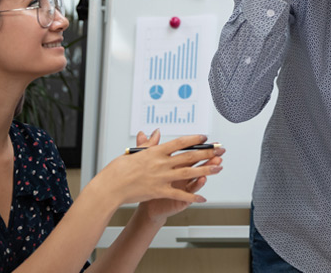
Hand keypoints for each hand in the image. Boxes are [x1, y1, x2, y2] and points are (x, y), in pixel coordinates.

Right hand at [93, 133, 223, 211]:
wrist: (110, 188)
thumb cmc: (118, 170)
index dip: (194, 139)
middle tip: (220, 149)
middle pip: (189, 156)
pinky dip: (191, 196)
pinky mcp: (159, 191)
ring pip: (189, 172)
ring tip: (218, 167)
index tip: (205, 137)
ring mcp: (161, 177)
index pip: (179, 143)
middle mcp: (161, 163)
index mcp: (155, 152)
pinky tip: (202, 197)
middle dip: (207, 152)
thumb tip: (157, 132)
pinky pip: (179, 193)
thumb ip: (149, 143)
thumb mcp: (134, 153)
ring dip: (206, 170)